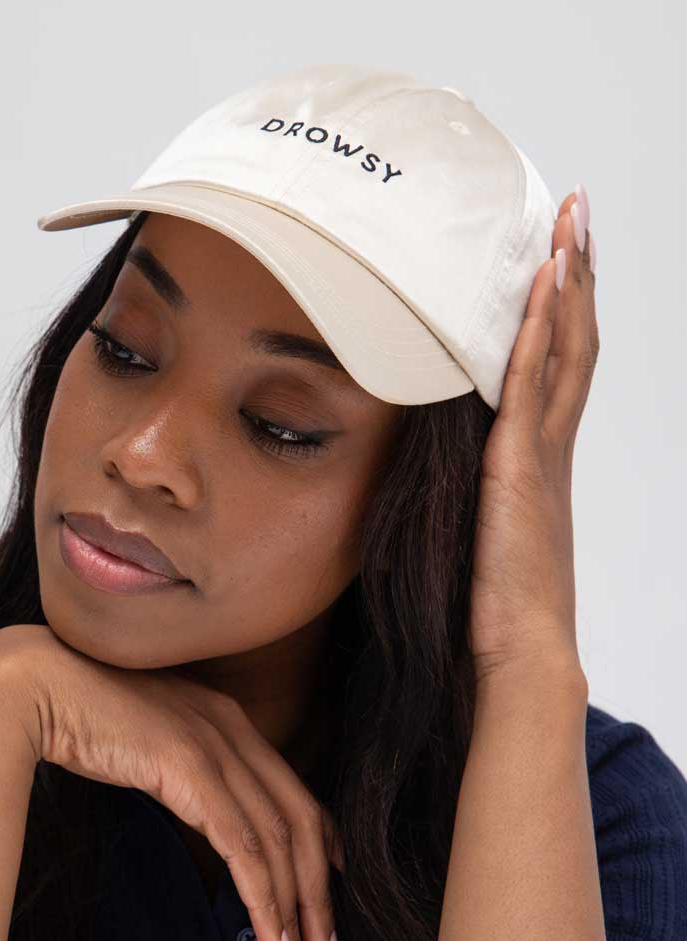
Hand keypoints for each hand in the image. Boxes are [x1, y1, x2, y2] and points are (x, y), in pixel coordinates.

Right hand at [0, 622, 345, 940]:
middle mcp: (232, 726)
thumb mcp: (147, 740)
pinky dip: (263, 900)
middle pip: (301, 818)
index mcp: (225, 717)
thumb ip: (179, 768)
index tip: (327, 889)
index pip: (292, 789)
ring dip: (295, 910)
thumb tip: (195, 813)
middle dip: (318, 893)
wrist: (34, 683)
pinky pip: (243, 847)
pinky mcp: (190, 766)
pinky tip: (268, 940)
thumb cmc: (78, 713)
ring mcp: (214, 743)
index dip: (321, 842)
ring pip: (280, 839)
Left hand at [467, 187, 596, 688]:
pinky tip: (539, 289)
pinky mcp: (520, 470)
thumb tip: (444, 457)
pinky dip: (537, 335)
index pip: (560, 363)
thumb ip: (476, 483)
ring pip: (563, 352)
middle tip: (575, 212)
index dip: (566, 307)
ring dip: (566, 286)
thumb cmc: (497, 597)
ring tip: (567, 226)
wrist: (519, 647)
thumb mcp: (485, 522)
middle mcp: (552, 445)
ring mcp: (542, 454)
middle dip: (577, 274)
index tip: (561, 253)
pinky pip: (529, 388)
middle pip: (574, 341)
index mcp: (542, 456)